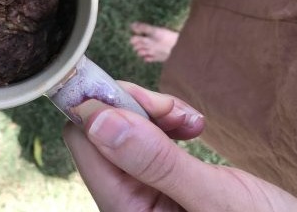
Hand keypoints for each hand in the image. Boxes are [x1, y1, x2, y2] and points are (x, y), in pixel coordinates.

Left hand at [63, 81, 296, 211]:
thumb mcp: (214, 199)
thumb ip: (156, 162)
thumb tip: (98, 120)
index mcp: (125, 210)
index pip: (83, 142)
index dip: (103, 109)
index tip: (140, 97)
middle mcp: (124, 199)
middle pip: (100, 128)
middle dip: (135, 109)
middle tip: (177, 113)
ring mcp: (140, 187)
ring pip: (123, 125)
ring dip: (156, 113)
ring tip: (193, 123)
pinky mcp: (157, 177)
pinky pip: (145, 135)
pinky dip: (166, 122)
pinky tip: (191, 128)